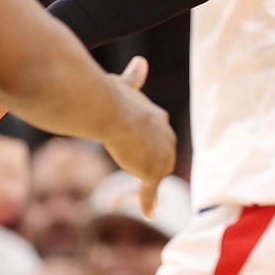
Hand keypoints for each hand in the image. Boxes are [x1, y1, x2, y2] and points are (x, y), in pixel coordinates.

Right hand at [102, 57, 176, 212]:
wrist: (110, 111)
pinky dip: (149, 201)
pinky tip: (150, 212)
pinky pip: (151, 190)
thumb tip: (141, 61)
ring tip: (139, 182)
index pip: (158, 132)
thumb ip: (134, 78)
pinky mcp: (153, 172)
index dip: (150, 140)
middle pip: (162, 154)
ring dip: (148, 178)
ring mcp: (161, 155)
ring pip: (156, 171)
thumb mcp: (124, 85)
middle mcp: (165, 136)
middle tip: (139, 164)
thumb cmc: (110, 96)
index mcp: (157, 117)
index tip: (143, 145)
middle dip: (153, 160)